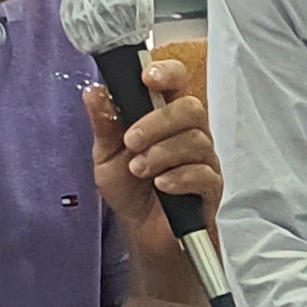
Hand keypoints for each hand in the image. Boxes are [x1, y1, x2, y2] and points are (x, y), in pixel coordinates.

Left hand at [84, 59, 223, 259]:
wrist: (144, 234)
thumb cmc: (130, 191)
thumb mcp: (106, 155)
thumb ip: (104, 124)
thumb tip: (94, 91)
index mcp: (165, 117)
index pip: (176, 82)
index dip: (167, 73)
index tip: (147, 79)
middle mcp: (189, 133)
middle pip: (191, 108)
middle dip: (158, 122)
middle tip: (132, 141)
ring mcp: (204, 159)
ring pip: (196, 140)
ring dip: (161, 154)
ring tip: (139, 170)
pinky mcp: (212, 187)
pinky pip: (204, 174)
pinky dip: (178, 178)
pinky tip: (162, 186)